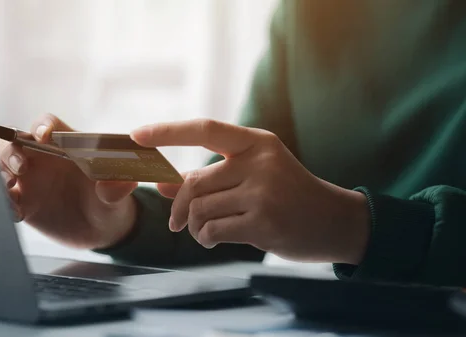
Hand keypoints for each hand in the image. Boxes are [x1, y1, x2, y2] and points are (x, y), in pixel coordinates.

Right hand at [0, 114, 137, 248]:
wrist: (100, 231)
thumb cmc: (109, 203)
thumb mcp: (116, 198)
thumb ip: (116, 189)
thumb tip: (125, 183)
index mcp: (66, 147)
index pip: (48, 125)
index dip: (42, 126)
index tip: (43, 137)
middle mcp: (43, 158)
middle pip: (14, 141)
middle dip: (11, 151)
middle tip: (20, 169)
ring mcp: (29, 179)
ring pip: (1, 165)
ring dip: (0, 175)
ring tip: (12, 192)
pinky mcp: (22, 200)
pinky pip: (3, 196)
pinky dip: (5, 202)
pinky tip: (18, 214)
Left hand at [131, 119, 369, 263]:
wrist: (334, 221)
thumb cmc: (289, 195)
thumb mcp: (255, 175)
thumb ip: (212, 178)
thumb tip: (164, 185)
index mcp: (256, 142)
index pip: (204, 129)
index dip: (166, 131)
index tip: (135, 135)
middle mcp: (259, 162)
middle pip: (194, 182)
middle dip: (180, 207)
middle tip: (177, 222)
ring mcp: (263, 192)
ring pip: (200, 209)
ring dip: (194, 226)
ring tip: (203, 232)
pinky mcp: (263, 222)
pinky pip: (212, 230)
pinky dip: (205, 238)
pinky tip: (213, 239)